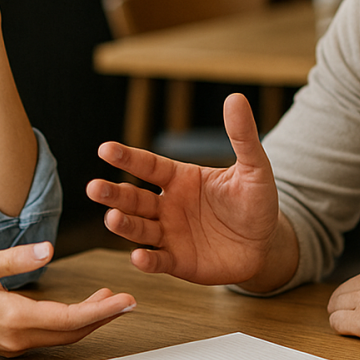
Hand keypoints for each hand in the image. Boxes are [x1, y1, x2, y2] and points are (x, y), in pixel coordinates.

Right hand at [0, 242, 135, 355]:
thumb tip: (48, 249)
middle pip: (74, 331)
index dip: (103, 310)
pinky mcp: (12, 343)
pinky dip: (71, 322)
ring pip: (63, 336)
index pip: (70, 318)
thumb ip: (16, 258)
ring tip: (109, 299)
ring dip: (89, 319)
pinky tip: (79, 308)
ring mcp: (16, 343)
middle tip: (128, 300)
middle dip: (104, 315)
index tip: (126, 300)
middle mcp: (19, 336)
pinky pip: (50, 336)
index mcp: (15, 316)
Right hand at [85, 94, 280, 284]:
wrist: (266, 244)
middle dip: (113, 194)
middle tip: (93, 188)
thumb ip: (242, 136)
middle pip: (134, 198)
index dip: (127, 157)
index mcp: (180, 178)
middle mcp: (168, 205)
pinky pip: (158, 261)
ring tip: (112, 218)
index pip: (148, 166)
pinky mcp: (178, 262)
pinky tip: (138, 257)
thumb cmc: (256, 202)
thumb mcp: (253, 167)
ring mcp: (170, 234)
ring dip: (124, 224)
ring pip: (140, 229)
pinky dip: (147, 261)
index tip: (105, 149)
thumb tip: (236, 97)